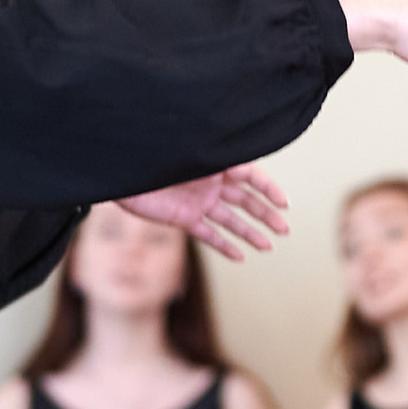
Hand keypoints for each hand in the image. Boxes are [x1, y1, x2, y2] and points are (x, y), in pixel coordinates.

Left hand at [117, 164, 290, 261]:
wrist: (122, 172)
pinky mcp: (183, 219)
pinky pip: (208, 235)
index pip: (251, 177)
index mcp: (216, 163)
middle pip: (246, 201)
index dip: (270, 190)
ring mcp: (198, 202)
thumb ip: (216, 157)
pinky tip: (240, 257)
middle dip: (266, 215)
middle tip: (285, 229)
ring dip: (250, 233)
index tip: (285, 204)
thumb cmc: (155, 154)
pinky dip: (224, 246)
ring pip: (231, 220)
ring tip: (268, 247)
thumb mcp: (189, 151)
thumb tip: (245, 161)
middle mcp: (210, 183)